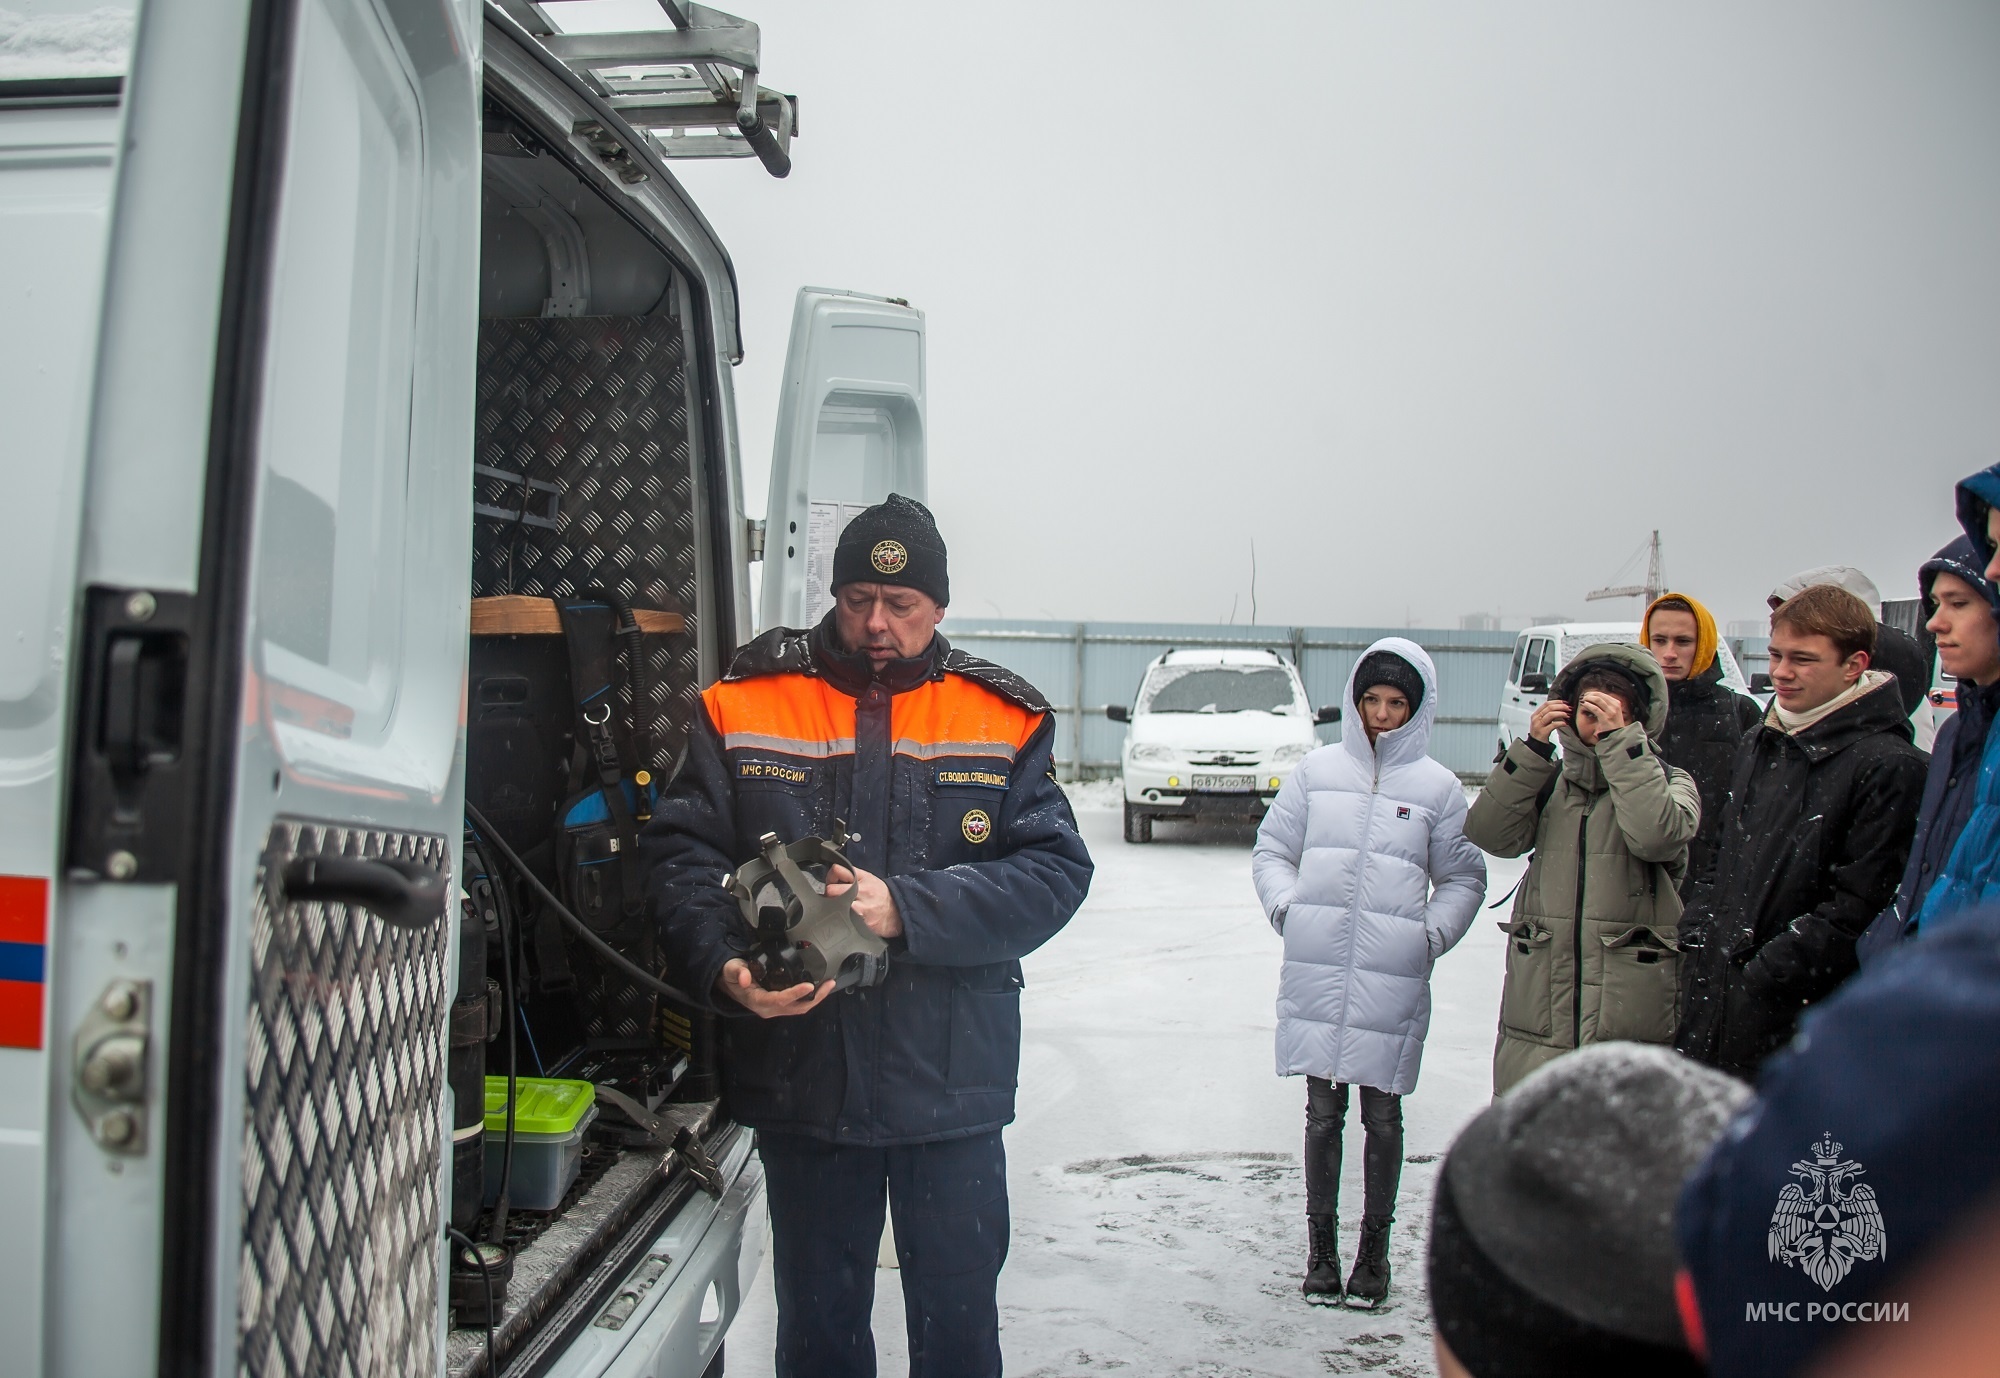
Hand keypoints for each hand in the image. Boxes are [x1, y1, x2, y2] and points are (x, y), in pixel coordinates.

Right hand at [716, 957, 832, 1017]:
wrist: (729, 983)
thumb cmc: (731, 975)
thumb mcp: (731, 969)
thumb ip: (737, 972)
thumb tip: (745, 978)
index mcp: (758, 1001)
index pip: (780, 1000)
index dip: (795, 994)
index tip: (809, 985)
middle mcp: (768, 1009)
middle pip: (796, 1007)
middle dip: (815, 997)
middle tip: (829, 983)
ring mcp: (775, 1009)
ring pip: (799, 1008)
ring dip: (816, 998)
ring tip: (829, 984)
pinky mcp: (779, 1005)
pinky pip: (797, 1005)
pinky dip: (810, 997)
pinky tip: (819, 987)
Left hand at [826, 864, 902, 938]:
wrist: (896, 912)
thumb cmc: (880, 895)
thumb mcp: (869, 879)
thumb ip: (853, 875)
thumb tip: (835, 872)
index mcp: (861, 878)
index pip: (837, 870)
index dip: (831, 876)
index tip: (833, 881)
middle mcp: (861, 891)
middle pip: (832, 889)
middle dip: (829, 893)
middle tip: (832, 897)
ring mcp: (860, 906)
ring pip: (835, 905)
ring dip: (833, 907)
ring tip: (838, 907)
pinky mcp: (860, 920)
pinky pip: (842, 918)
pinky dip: (840, 917)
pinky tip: (843, 917)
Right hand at [1529, 699, 1570, 742]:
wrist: (1536, 744)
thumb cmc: (1540, 732)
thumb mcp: (1541, 721)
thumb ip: (1548, 714)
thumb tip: (1560, 707)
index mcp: (1536, 714)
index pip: (1547, 703)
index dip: (1557, 702)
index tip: (1565, 703)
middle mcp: (1536, 718)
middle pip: (1549, 707)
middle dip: (1561, 707)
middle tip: (1568, 708)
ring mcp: (1539, 725)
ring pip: (1551, 714)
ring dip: (1561, 713)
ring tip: (1568, 715)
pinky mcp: (1543, 732)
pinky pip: (1553, 725)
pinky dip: (1561, 723)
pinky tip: (1565, 723)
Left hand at [1577, 690, 1630, 735]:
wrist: (1617, 734)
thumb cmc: (1613, 724)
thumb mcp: (1613, 711)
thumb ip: (1606, 705)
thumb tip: (1594, 697)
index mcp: (1616, 703)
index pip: (1602, 694)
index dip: (1593, 693)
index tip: (1587, 694)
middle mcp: (1614, 706)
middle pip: (1599, 695)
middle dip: (1589, 695)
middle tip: (1583, 697)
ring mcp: (1611, 712)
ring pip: (1597, 700)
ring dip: (1588, 698)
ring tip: (1583, 700)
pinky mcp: (1605, 718)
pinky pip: (1595, 708)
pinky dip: (1588, 705)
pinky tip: (1584, 705)